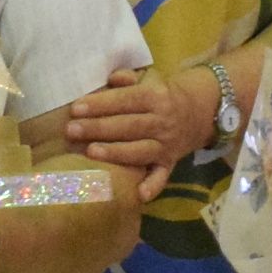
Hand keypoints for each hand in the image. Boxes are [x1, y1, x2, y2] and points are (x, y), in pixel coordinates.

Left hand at [46, 65, 226, 198]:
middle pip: (128, 126)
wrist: (199, 111)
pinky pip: (162, 176)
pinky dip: (152, 186)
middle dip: (99, 128)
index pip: (125, 100)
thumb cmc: (161, 94)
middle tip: (72, 130)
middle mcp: (162, 121)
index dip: (100, 104)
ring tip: (90, 152)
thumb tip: (112, 78)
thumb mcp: (149, 79)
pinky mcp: (170, 162)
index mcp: (155, 96)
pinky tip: (138, 194)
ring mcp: (167, 144)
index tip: (75, 109)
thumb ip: (128, 78)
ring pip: (140, 150)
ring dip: (116, 153)